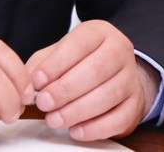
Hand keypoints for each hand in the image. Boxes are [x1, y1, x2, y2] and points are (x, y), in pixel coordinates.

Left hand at [25, 19, 158, 140]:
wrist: (115, 73)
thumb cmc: (82, 61)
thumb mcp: (59, 53)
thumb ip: (42, 64)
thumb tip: (28, 82)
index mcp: (99, 32)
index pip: (79, 44)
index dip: (56, 63)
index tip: (37, 80)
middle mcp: (119, 51)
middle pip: (95, 70)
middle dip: (65, 90)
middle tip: (44, 103)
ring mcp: (130, 78)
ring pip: (107, 96)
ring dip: (77, 111)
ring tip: (54, 119)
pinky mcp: (135, 105)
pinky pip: (118, 119)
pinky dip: (95, 128)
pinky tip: (76, 130)